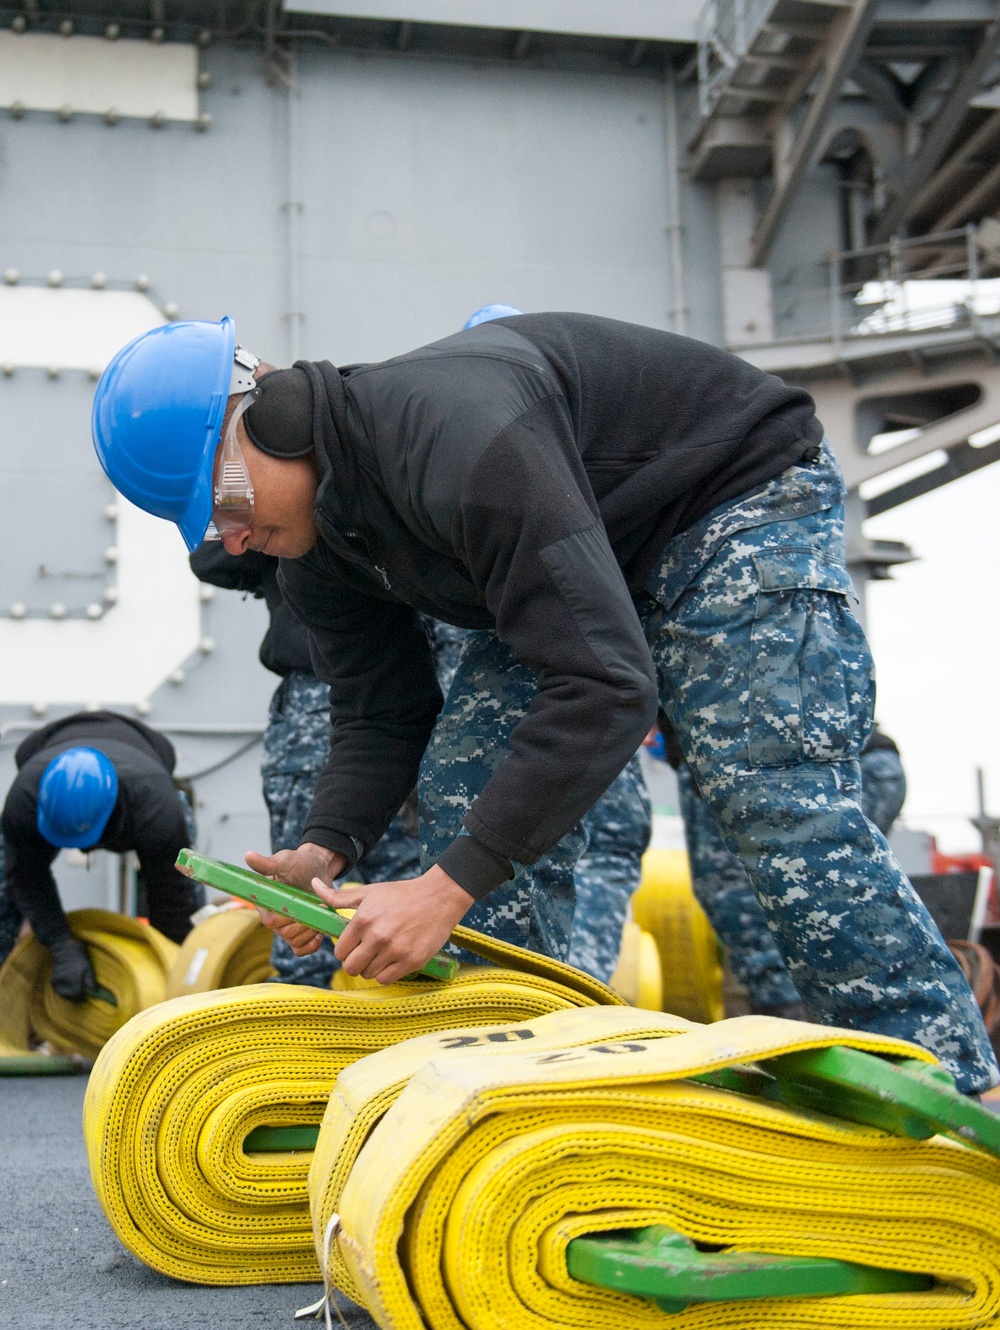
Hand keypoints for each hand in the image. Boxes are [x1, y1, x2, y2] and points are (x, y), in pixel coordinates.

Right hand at [245, 843, 347, 955]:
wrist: (317, 868)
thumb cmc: (298, 863)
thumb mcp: (285, 860)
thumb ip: (267, 863)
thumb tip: (248, 856)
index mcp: (265, 904)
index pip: (273, 921)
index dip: (290, 916)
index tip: (304, 902)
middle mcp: (272, 920)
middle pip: (286, 934)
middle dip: (306, 921)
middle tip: (319, 905)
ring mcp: (285, 929)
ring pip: (296, 942)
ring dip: (312, 930)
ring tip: (321, 912)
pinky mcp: (299, 934)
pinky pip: (302, 949)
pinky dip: (313, 943)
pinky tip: (320, 927)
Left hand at [311, 865, 473, 984]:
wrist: (439, 897)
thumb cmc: (401, 894)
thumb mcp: (369, 892)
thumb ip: (338, 897)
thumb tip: (313, 885)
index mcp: (363, 919)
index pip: (340, 951)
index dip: (345, 950)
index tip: (354, 945)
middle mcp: (377, 936)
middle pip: (350, 967)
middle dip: (354, 962)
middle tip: (365, 953)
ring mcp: (395, 951)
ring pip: (368, 975)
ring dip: (370, 968)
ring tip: (380, 955)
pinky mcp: (411, 961)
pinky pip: (386, 979)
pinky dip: (385, 974)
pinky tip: (391, 961)